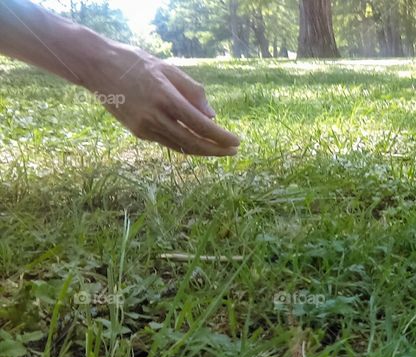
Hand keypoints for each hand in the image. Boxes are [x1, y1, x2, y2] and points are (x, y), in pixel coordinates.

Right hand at [82, 45, 240, 156]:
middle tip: (233, 152)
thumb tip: (212, 116)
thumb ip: (193, 91)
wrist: (97, 66)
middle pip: (192, 142)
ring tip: (219, 149)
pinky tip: (197, 142)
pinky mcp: (137, 132)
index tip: (236, 142)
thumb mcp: (168, 69)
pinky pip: (167, 142)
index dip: (220, 136)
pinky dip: (184, 144)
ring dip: (202, 150)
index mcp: (165, 96)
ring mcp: (144, 126)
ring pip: (180, 146)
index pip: (200, 124)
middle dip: (215, 150)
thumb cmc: (137, 63)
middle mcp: (154, 115)